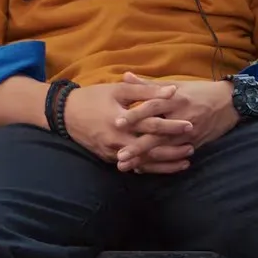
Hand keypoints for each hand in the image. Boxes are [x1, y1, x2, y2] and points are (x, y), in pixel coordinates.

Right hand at [63, 82, 190, 164]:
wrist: (65, 114)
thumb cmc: (93, 97)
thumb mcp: (118, 89)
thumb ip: (145, 90)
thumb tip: (172, 90)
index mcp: (121, 120)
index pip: (151, 124)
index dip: (171, 125)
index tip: (190, 125)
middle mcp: (118, 139)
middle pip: (151, 148)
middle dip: (173, 149)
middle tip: (192, 147)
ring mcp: (113, 152)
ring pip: (144, 162)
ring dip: (165, 163)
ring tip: (185, 161)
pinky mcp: (110, 159)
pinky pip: (134, 166)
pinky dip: (151, 168)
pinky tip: (164, 167)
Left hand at [111, 74, 238, 170]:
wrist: (230, 102)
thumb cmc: (199, 91)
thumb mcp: (175, 84)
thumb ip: (148, 84)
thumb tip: (124, 76)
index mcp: (175, 99)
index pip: (152, 107)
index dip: (135, 115)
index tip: (116, 123)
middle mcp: (182, 117)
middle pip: (157, 134)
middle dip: (137, 146)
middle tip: (119, 156)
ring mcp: (190, 133)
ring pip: (165, 149)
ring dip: (146, 159)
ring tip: (128, 167)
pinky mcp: (195, 144)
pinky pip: (176, 156)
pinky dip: (160, 163)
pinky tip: (145, 168)